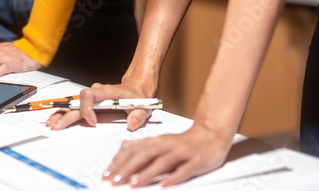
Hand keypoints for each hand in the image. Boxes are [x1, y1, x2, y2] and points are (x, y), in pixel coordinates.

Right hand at [47, 77, 154, 130]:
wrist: (137, 87)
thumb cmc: (138, 96)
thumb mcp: (144, 106)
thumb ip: (138, 116)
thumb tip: (131, 124)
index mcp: (108, 92)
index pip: (91, 95)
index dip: (88, 109)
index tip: (93, 122)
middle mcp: (97, 93)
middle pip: (78, 101)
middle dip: (66, 113)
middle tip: (57, 124)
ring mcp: (93, 98)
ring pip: (74, 104)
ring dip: (63, 113)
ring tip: (52, 122)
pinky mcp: (92, 104)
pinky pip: (76, 107)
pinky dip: (66, 113)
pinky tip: (57, 119)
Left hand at [102, 121, 231, 186]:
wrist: (211, 133)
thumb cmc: (184, 142)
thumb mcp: (161, 142)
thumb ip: (143, 146)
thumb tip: (122, 149)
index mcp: (157, 141)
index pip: (133, 150)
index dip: (119, 162)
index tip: (107, 173)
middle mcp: (167, 145)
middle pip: (144, 156)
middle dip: (127, 169)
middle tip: (114, 181)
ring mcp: (182, 153)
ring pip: (161, 162)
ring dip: (146, 174)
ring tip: (134, 184)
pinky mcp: (196, 161)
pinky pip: (184, 170)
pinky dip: (173, 178)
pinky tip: (164, 185)